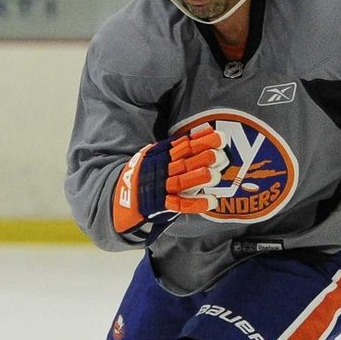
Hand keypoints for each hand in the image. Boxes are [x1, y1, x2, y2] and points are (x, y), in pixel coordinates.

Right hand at [112, 127, 228, 238]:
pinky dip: (196, 203)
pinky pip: (180, 204)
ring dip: (199, 178)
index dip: (201, 140)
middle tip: (220, 154)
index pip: (183, 145)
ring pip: (182, 181)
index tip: (219, 137)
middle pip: (184, 162)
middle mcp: (161, 170)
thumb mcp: (152, 155)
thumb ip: (172, 147)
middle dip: (202, 157)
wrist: (120, 197)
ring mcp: (161, 188)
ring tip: (215, 175)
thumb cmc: (145, 174)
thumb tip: (201, 134)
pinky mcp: (161, 204)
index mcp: (160, 155)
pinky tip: (212, 201)